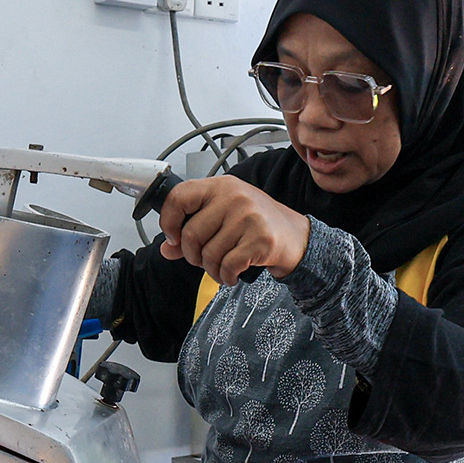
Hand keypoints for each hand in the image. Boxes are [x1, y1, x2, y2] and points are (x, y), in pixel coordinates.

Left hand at [156, 175, 310, 285]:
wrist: (296, 236)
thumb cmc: (257, 225)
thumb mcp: (223, 219)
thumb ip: (193, 231)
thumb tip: (167, 248)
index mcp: (220, 186)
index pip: (179, 197)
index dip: (168, 221)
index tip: (173, 237)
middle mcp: (234, 196)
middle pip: (191, 234)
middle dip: (193, 256)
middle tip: (205, 259)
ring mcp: (248, 216)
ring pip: (208, 254)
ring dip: (212, 270)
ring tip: (223, 267)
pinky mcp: (260, 239)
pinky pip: (227, 266)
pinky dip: (226, 277)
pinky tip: (233, 274)